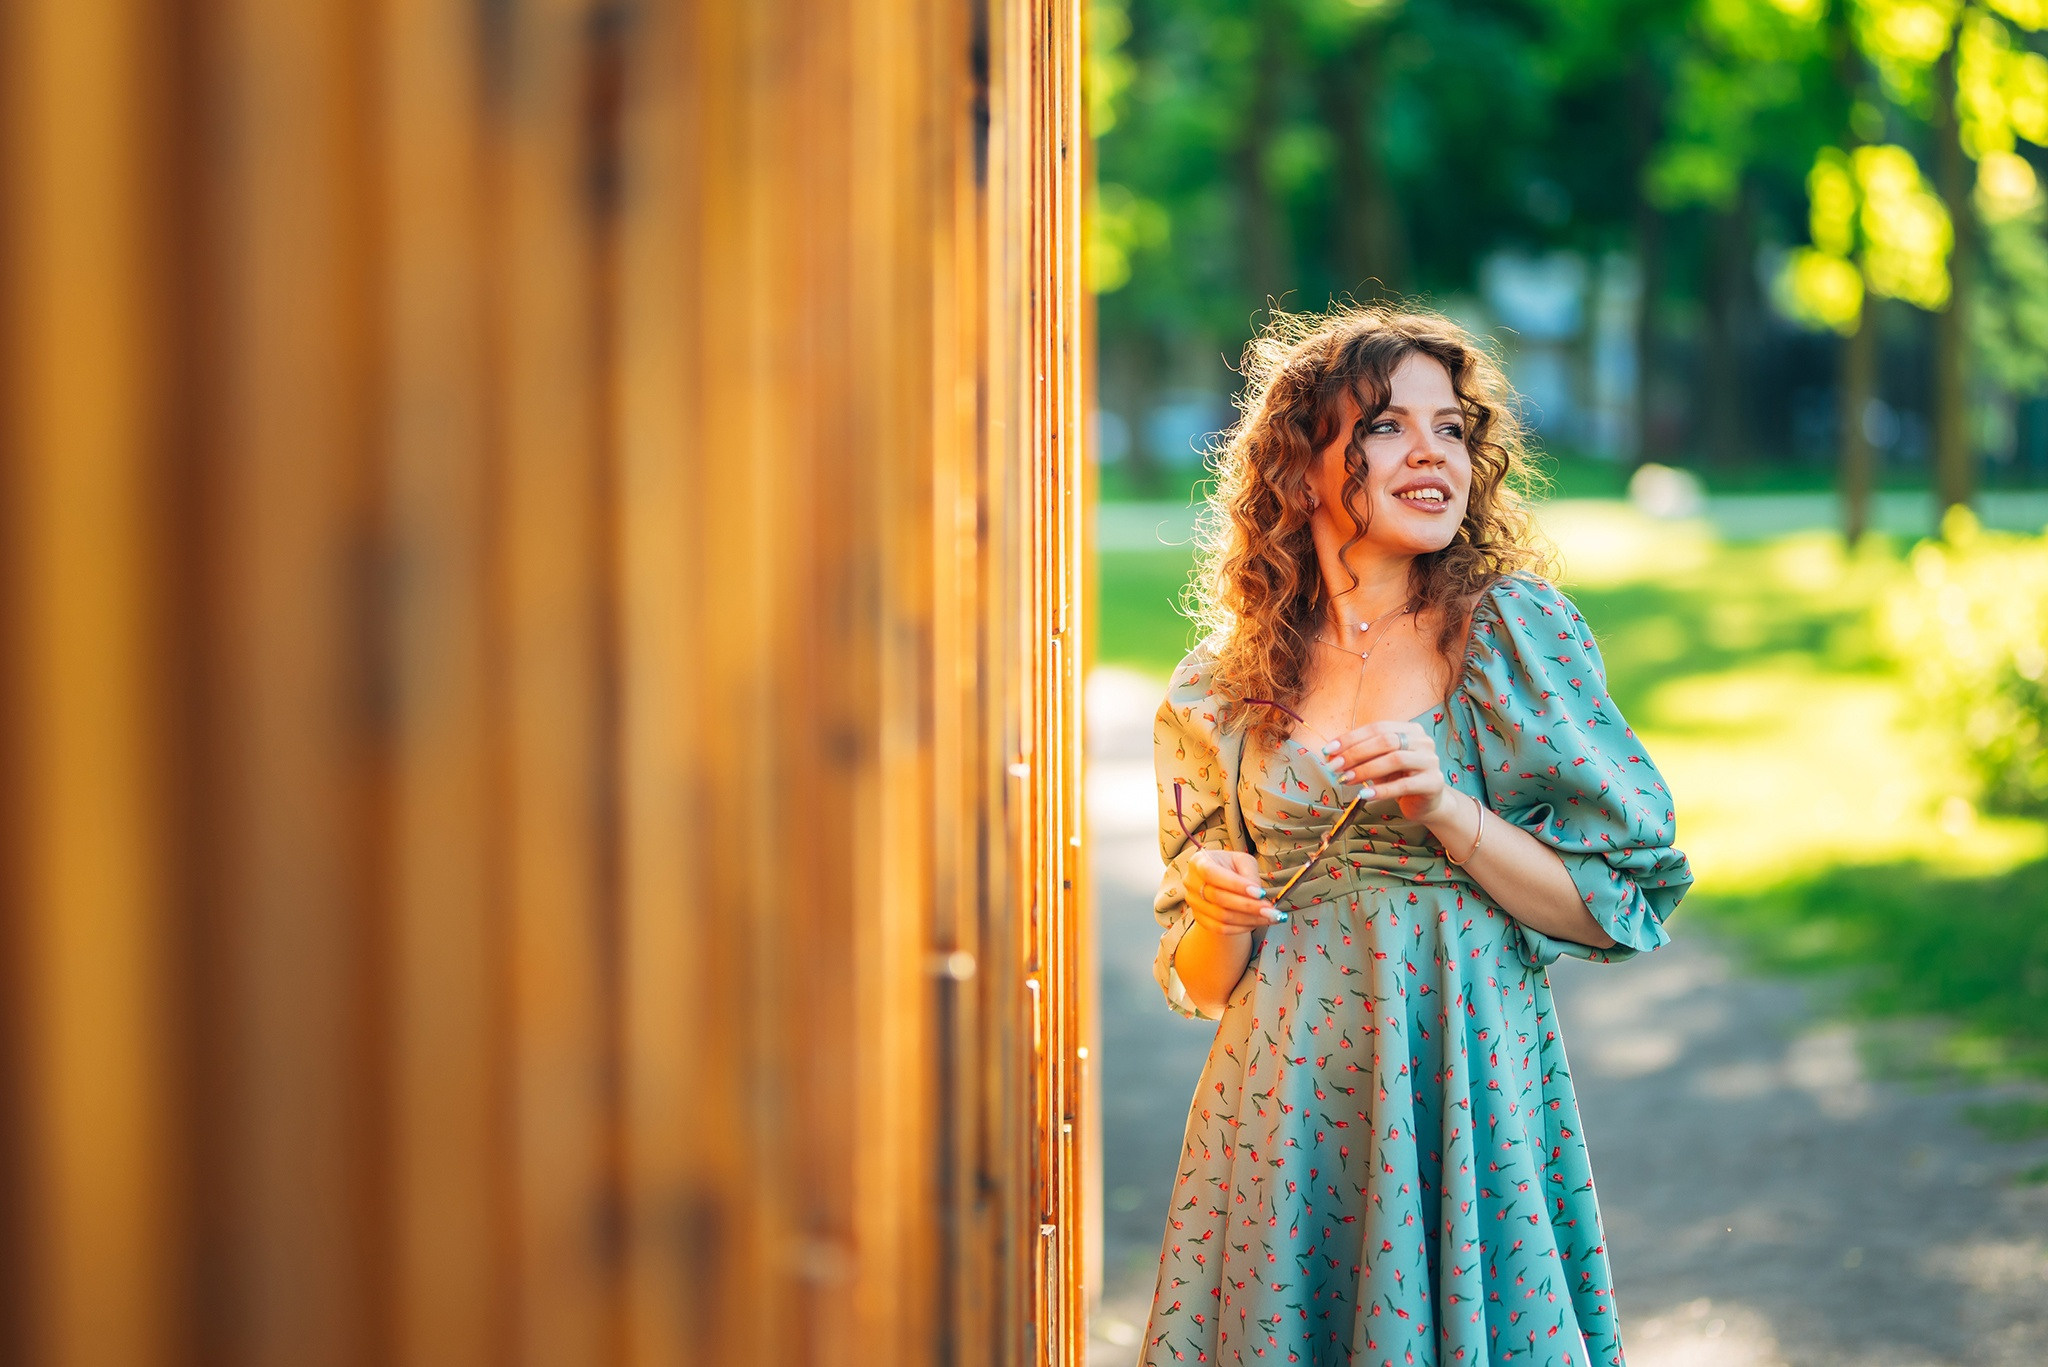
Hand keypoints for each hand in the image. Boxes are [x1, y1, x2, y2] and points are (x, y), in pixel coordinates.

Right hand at [1182, 848, 1279, 937]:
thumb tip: (1257, 894)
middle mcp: (1191, 883)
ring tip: (1271, 917)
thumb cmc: (1231, 866)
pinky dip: (1242, 928)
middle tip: (1272, 910)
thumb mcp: (1242, 861)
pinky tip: (1258, 923)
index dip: (1235, 885)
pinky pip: (1221, 929)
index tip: (1260, 893)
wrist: (1219, 881)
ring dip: (1249, 919)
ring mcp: (1193, 903)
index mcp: (1198, 862)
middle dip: (1249, 906)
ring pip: (1221, 917)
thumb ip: (1249, 874)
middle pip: (1218, 898)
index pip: (1212, 874)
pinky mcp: (1199, 919)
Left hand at [1321, 719, 1452, 823]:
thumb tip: (1331, 755)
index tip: (1329, 750)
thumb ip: (1361, 755)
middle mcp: (1423, 741)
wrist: (1427, 803)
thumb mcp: (1379, 762)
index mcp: (1410, 730)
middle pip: (1385, 741)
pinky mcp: (1433, 783)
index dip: (1351, 738)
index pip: (1377, 728)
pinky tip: (1364, 795)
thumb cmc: (1399, 778)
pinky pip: (1404, 785)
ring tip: (1345, 780)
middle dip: (1355, 753)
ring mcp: (1430, 761)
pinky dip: (1381, 790)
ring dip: (1365, 770)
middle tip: (1334, 767)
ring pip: (1395, 759)